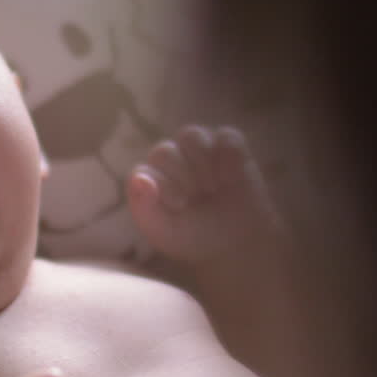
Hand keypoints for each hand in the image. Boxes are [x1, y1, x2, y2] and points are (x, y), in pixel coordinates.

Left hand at [128, 125, 284, 265]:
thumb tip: (139, 178)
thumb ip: (144, 208)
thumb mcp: (166, 233)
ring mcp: (198, 149)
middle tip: (199, 197)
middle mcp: (170, 159)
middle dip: (183, 177)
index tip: (180, 206)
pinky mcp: (227, 146)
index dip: (165, 187)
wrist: (237, 241)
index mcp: (150, 178)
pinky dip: (230, 157)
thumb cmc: (194, 238)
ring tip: (213, 187)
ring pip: (191, 135)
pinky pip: (226, 136)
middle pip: (165, 151)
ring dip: (202, 163)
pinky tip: (231, 178)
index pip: (145, 171)